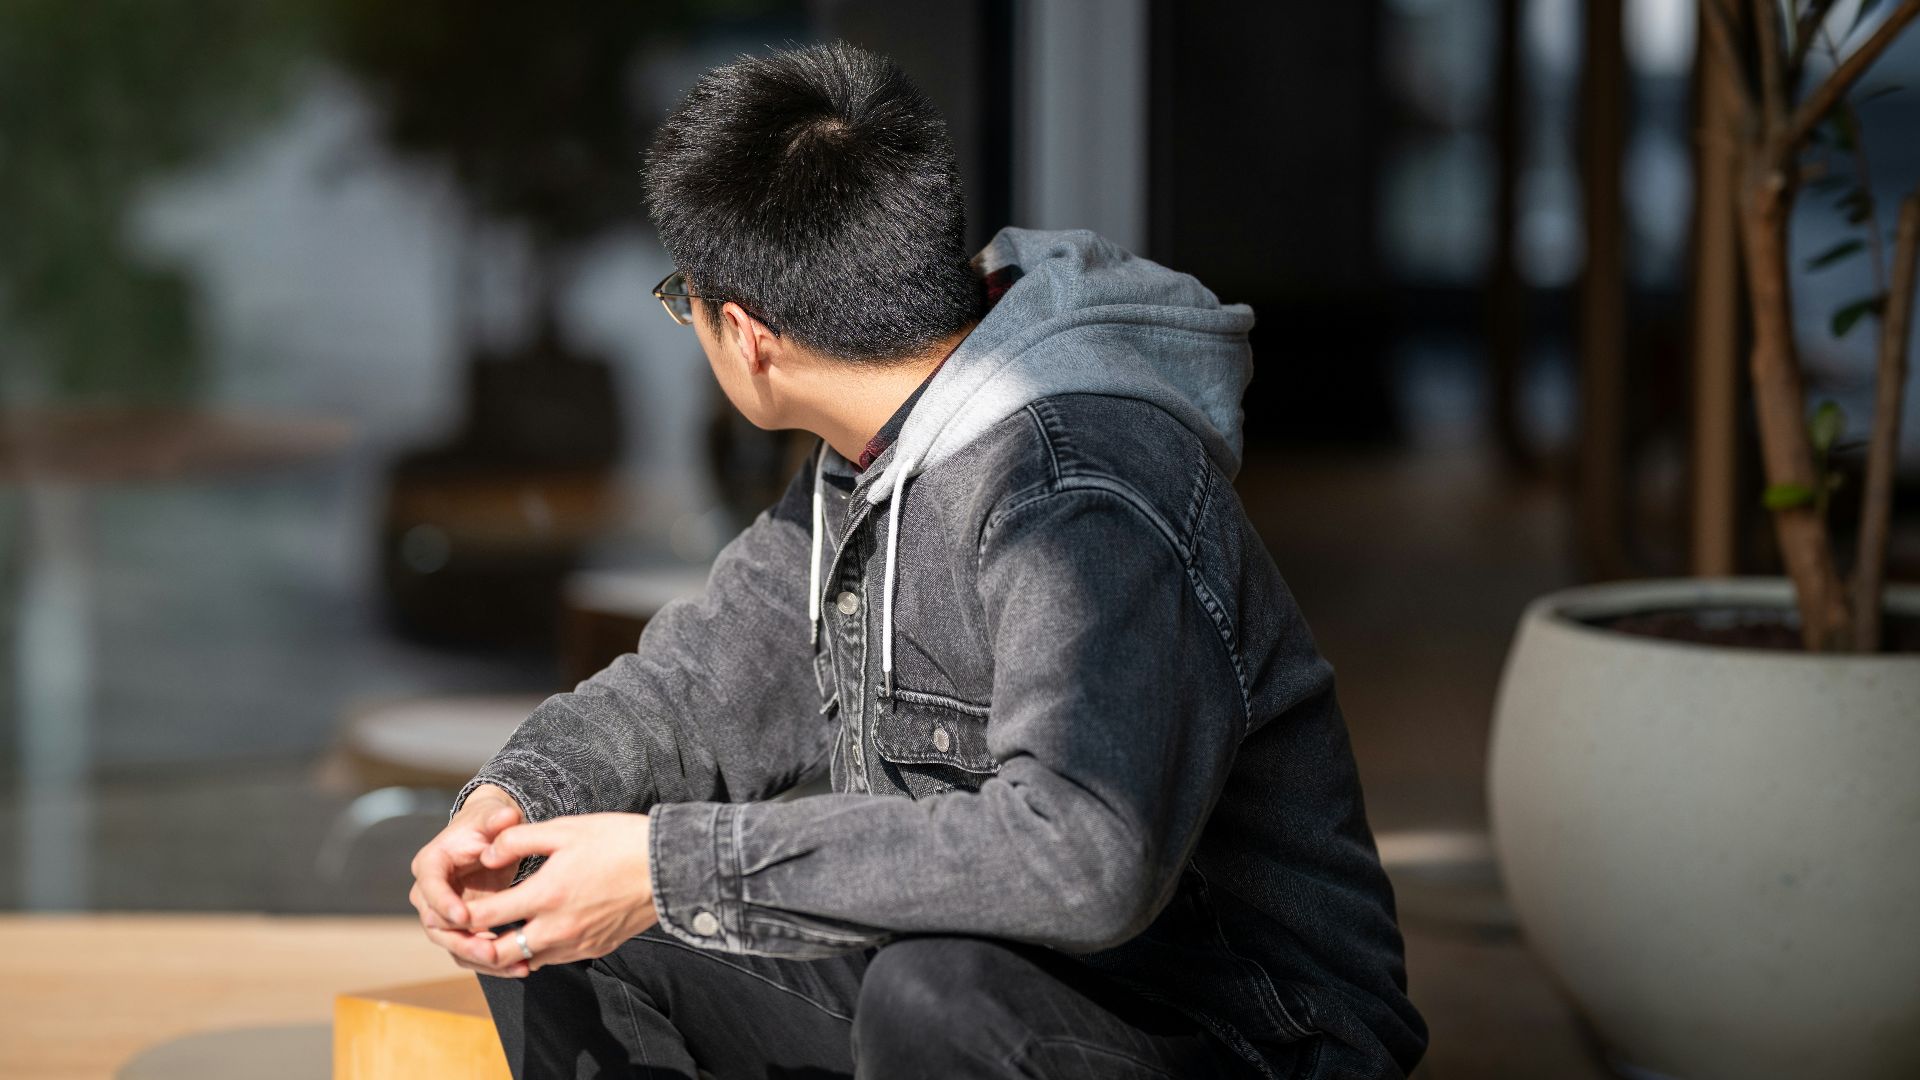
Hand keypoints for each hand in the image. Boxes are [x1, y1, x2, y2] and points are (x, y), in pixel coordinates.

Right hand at [410, 792, 530, 977]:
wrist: (489, 837)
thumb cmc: (488, 823)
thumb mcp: (493, 817)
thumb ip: (498, 819)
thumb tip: (507, 817)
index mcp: (430, 864)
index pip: (430, 887)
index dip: (444, 903)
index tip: (464, 916)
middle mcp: (429, 892)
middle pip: (436, 924)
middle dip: (463, 940)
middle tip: (492, 951)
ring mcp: (442, 913)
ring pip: (452, 944)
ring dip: (479, 958)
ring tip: (513, 966)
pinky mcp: (460, 928)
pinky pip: (469, 950)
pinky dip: (490, 962)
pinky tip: (518, 967)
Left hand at [457, 813, 659, 976]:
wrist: (669, 868)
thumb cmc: (618, 842)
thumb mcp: (565, 829)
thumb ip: (518, 840)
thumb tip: (486, 854)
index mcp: (545, 895)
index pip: (485, 917)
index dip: (458, 916)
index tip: (446, 910)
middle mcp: (557, 928)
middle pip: (498, 953)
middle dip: (477, 945)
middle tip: (467, 931)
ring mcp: (577, 943)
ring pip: (526, 960)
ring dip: (509, 950)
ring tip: (500, 931)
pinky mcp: (595, 949)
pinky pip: (555, 958)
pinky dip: (539, 949)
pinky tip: (540, 928)